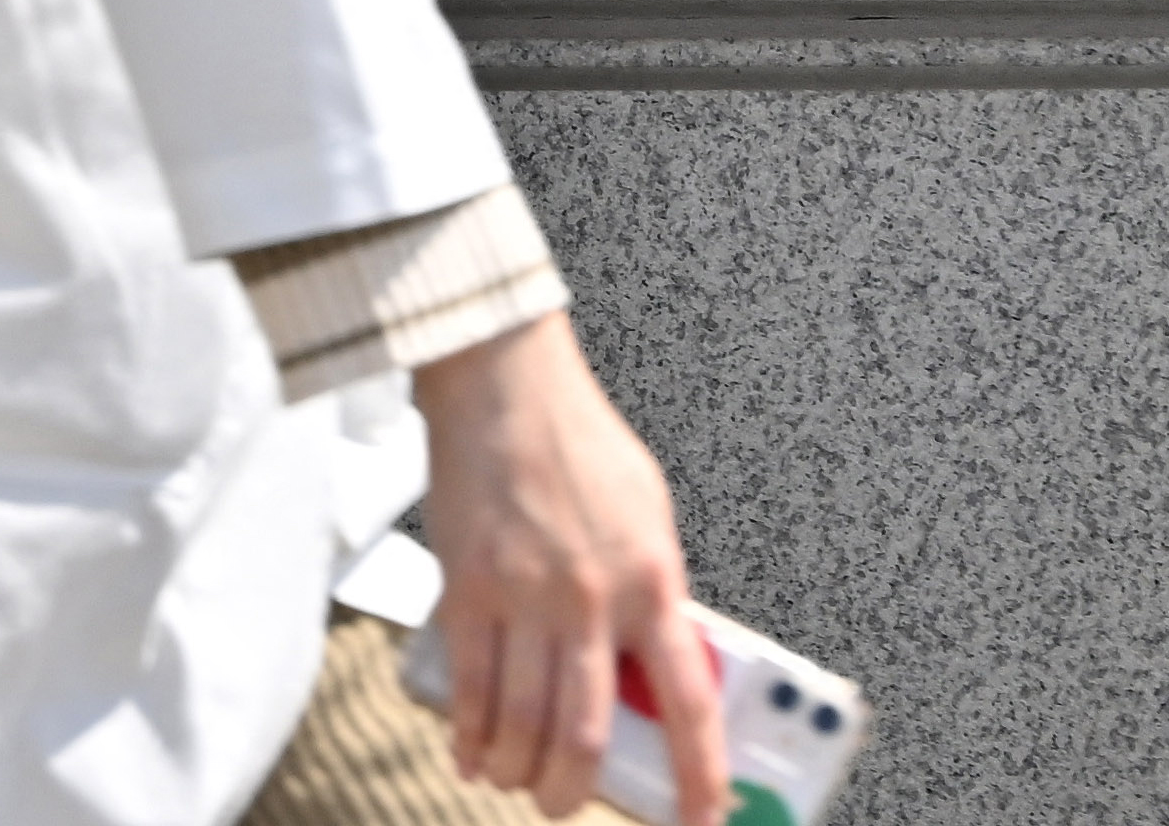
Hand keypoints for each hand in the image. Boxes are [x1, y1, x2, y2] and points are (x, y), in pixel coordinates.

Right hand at [410, 309, 722, 824]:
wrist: (505, 386)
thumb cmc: (580, 443)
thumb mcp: (650, 516)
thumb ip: (657, 591)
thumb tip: (658, 661)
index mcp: (653, 584)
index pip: (688, 704)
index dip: (699, 776)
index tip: (702, 820)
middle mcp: (591, 601)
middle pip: (586, 735)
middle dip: (574, 790)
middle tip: (565, 803)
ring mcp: (523, 598)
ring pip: (521, 722)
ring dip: (516, 769)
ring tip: (512, 781)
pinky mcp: (466, 586)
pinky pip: (469, 684)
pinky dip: (468, 732)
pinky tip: (468, 751)